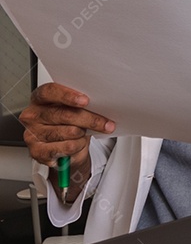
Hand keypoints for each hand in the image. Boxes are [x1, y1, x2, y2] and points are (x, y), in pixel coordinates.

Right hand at [20, 83, 113, 197]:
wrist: (64, 147)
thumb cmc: (68, 122)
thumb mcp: (74, 108)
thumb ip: (80, 103)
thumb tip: (101, 104)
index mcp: (40, 99)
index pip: (49, 91)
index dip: (67, 95)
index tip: (86, 101)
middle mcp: (33, 115)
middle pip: (64, 114)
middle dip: (90, 119)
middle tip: (107, 124)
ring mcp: (32, 134)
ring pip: (69, 132)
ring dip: (83, 135)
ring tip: (85, 134)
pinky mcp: (36, 151)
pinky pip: (66, 147)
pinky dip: (78, 146)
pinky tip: (78, 144)